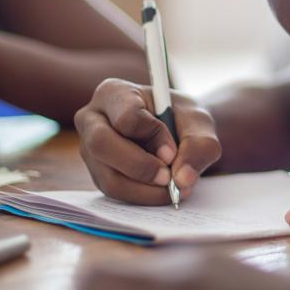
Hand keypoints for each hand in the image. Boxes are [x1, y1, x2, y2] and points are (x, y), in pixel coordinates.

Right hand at [74, 78, 220, 204]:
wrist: (179, 133)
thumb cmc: (183, 119)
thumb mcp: (199, 123)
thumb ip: (198, 145)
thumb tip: (182, 178)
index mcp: (114, 93)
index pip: (126, 117)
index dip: (152, 137)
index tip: (173, 151)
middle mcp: (93, 119)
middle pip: (101, 145)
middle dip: (140, 167)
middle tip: (169, 179)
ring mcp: (90, 149)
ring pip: (108, 176)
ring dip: (145, 189)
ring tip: (173, 188)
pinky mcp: (97, 173)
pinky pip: (115, 192)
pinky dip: (142, 196)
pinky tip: (162, 191)